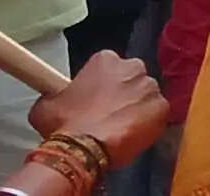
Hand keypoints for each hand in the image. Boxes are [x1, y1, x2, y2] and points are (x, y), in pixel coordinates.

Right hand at [30, 52, 170, 162]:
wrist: (82, 149)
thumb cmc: (63, 124)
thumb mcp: (47, 103)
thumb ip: (57, 93)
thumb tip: (56, 98)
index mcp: (106, 60)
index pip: (107, 68)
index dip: (101, 85)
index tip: (94, 99)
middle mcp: (133, 68)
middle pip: (130, 79)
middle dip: (122, 93)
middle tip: (108, 113)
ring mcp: (150, 88)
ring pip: (145, 97)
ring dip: (135, 109)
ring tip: (119, 127)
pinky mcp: (162, 108)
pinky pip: (157, 115)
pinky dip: (148, 124)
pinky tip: (131, 135)